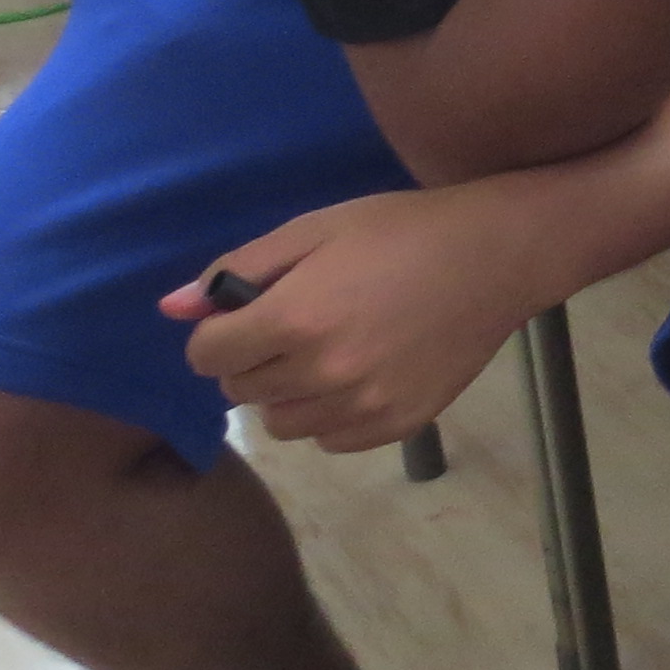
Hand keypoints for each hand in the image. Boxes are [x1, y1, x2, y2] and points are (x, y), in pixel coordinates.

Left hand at [161, 184, 549, 452]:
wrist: (497, 256)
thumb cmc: (401, 231)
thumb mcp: (315, 229)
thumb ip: (239, 269)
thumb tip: (172, 309)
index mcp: (292, 320)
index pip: (206, 357)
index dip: (220, 332)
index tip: (249, 314)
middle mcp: (321, 374)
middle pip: (240, 392)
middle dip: (253, 360)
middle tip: (298, 324)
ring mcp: (362, 406)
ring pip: (281, 424)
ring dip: (288, 393)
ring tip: (328, 352)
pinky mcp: (396, 425)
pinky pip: (329, 440)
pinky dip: (331, 414)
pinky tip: (362, 373)